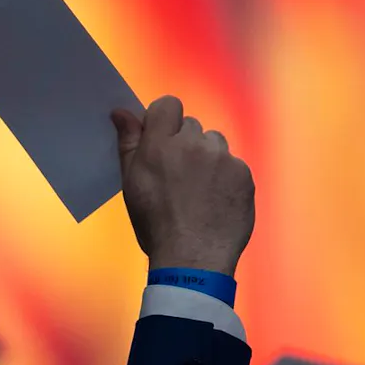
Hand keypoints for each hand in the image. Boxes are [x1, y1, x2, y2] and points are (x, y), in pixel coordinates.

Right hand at [111, 96, 254, 276]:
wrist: (193, 259)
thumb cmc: (155, 225)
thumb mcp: (132, 184)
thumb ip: (129, 143)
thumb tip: (121, 111)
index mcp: (161, 144)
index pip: (168, 105)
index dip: (165, 121)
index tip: (163, 141)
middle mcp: (194, 144)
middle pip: (192, 127)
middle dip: (185, 144)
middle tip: (179, 177)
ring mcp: (222, 159)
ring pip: (215, 144)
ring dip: (208, 158)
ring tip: (200, 191)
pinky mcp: (243, 175)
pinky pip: (234, 165)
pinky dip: (226, 178)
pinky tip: (217, 202)